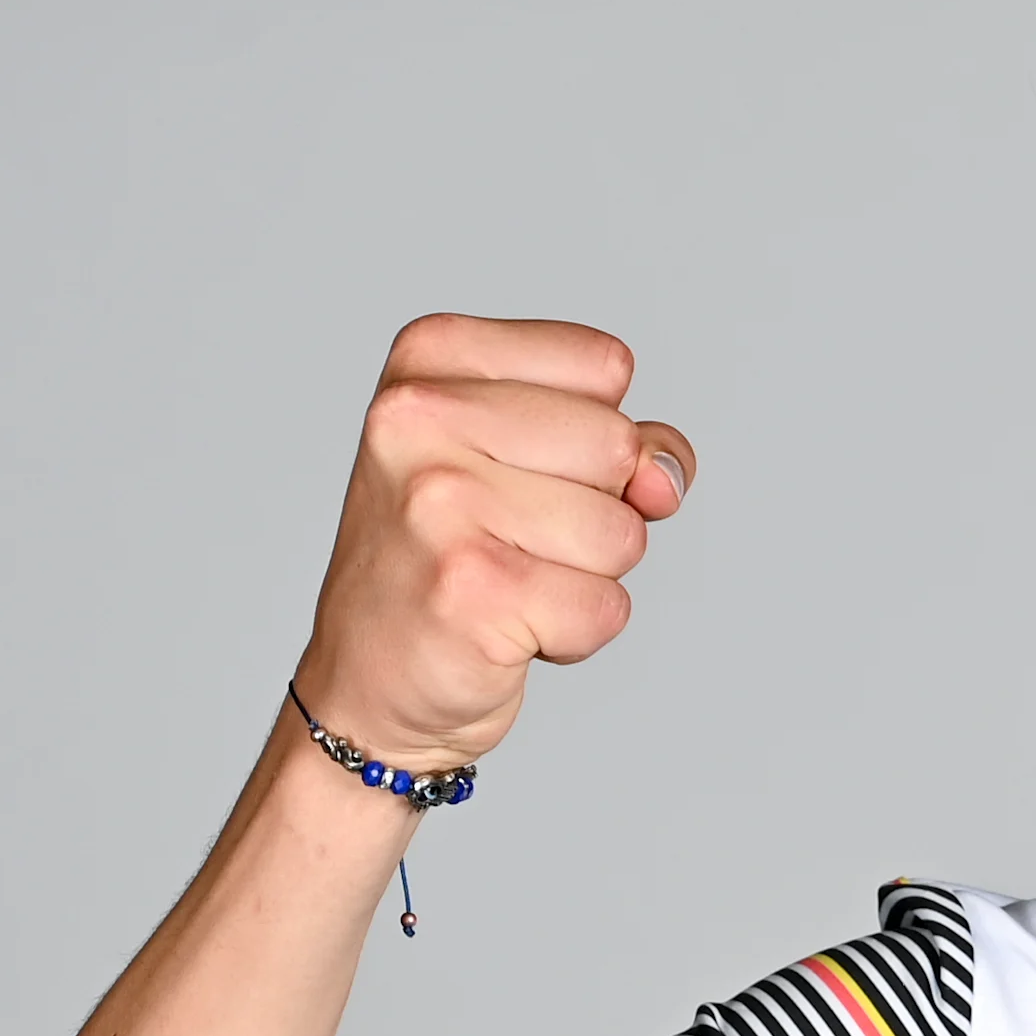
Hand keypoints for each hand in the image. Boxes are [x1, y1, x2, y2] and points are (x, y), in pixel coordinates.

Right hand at [292, 314, 692, 770]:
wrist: (371, 679)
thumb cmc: (454, 555)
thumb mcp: (531, 456)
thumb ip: (622, 438)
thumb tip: (664, 478)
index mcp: (432, 357)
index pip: (605, 367)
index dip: (594, 434)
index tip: (519, 470)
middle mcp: (419, 416)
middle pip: (620, 446)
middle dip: (598, 509)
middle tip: (510, 537)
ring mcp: (439, 503)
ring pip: (622, 531)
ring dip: (587, 575)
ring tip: (506, 581)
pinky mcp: (470, 589)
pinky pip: (605, 607)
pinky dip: (575, 632)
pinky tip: (504, 627)